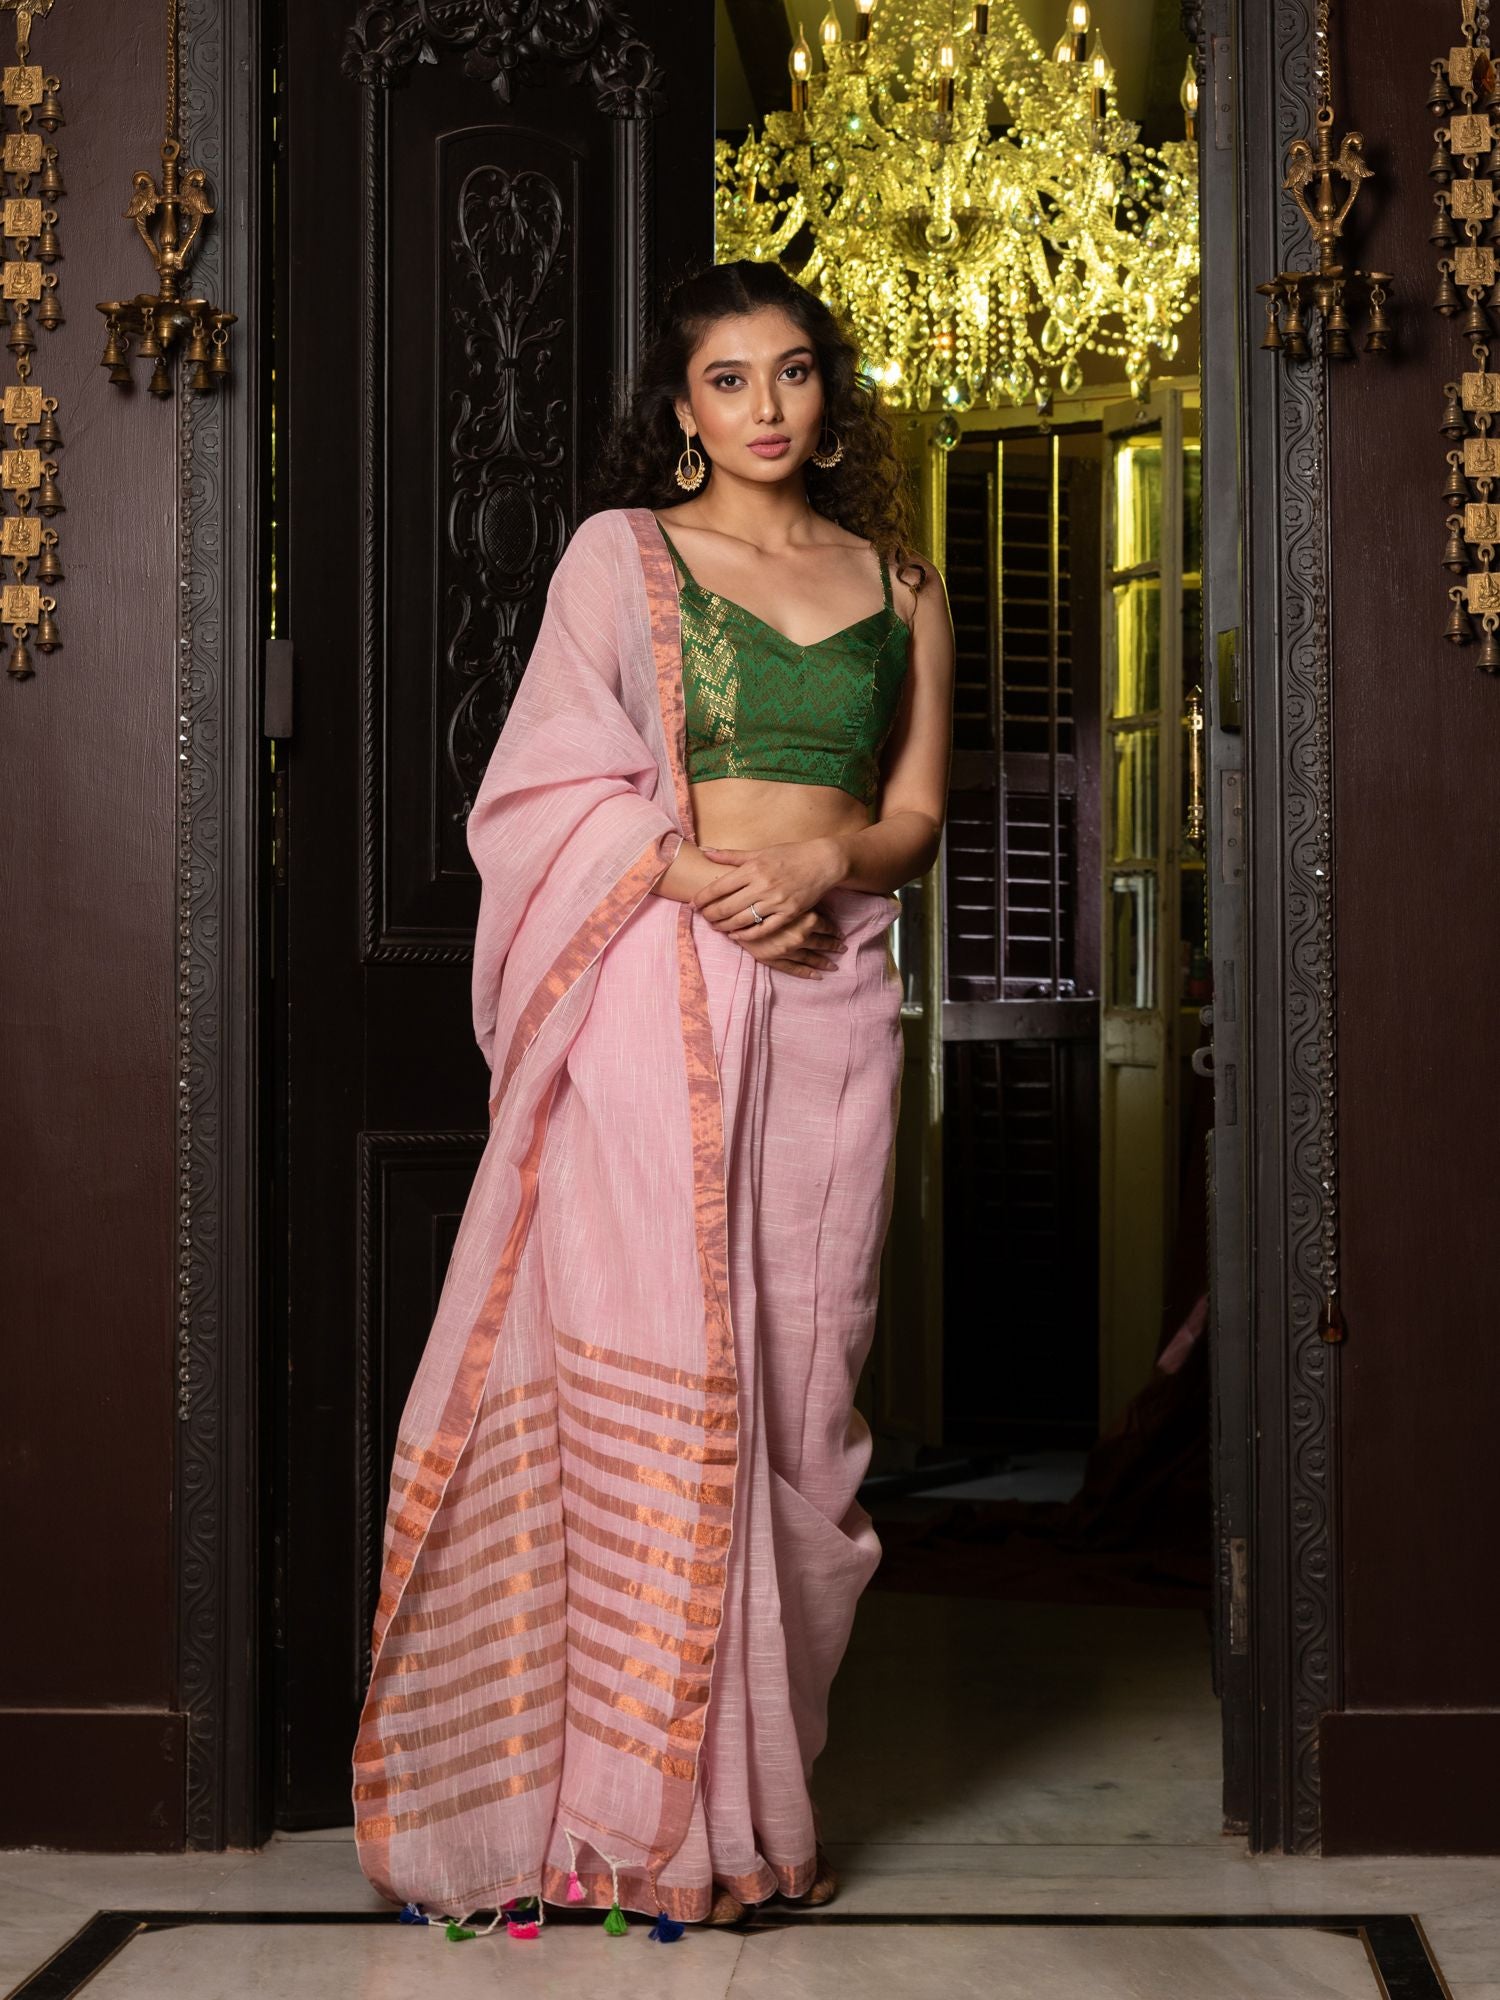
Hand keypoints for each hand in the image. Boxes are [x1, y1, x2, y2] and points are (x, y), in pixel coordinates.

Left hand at [692, 836, 846, 937]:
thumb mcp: (760, 851)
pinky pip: (763, 929)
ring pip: (742, 920)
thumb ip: (731, 856)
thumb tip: (706, 852)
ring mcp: (776, 901)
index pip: (719, 886)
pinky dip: (747, 935)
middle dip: (710, 915)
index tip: (693, 903)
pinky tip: (736, 935)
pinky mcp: (789, 914)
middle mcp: (762, 885)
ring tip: (716, 927)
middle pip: (727, 906)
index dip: (703, 897)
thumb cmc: (790, 855)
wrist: (822, 862)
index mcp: (753, 868)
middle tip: (703, 918)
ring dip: (724, 926)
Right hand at [731, 905, 847, 979]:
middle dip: (833, 946)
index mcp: (805, 919)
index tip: (841, 934)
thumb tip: (817, 894)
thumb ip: (800, 898)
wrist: (732, 910)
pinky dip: (807, 973)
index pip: (825, 925)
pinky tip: (818, 977)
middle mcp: (800, 936)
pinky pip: (794, 969)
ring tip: (834, 966)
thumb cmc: (759, 896)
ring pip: (811, 958)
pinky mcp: (774, 960)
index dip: (833, 930)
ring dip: (824, 962)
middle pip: (821, 943)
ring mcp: (788, 950)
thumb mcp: (783, 893)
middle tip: (843, 949)